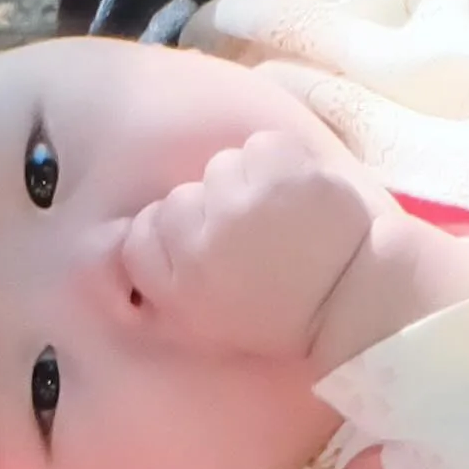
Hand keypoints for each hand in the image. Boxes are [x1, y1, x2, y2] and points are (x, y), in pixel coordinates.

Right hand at [109, 115, 373, 358]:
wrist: (354, 295)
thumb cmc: (278, 315)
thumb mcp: (203, 321)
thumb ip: (158, 287)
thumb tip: (114, 252)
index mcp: (179, 280)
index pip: (140, 235)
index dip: (172, 239)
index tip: (207, 252)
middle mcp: (201, 235)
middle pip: (181, 197)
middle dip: (211, 211)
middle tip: (250, 240)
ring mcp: (242, 195)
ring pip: (221, 167)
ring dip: (246, 185)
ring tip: (277, 215)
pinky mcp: (280, 166)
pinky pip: (260, 147)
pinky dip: (278, 164)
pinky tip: (296, 194)